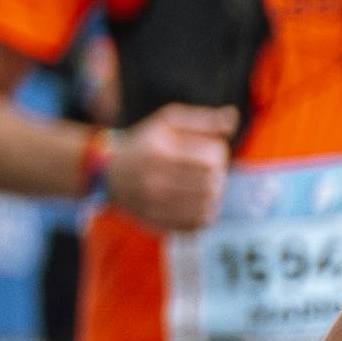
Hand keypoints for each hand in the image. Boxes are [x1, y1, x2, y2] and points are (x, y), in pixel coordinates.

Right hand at [108, 104, 240, 235]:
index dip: (219, 155)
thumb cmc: (146, 143)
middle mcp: (154, 178)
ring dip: (214, 196)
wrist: (108, 173)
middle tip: (209, 172)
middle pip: (212, 183)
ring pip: (207, 206)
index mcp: (160, 150)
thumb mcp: (168, 122)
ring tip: (205, 187)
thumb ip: (203, 119)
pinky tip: (198, 204)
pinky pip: (196, 224)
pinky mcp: (157, 221)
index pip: (212, 158)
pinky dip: (205, 214)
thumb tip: (233, 116)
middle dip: (218, 176)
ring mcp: (154, 203)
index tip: (209, 153)